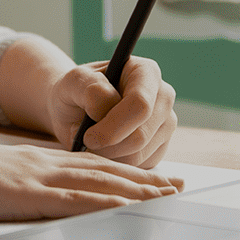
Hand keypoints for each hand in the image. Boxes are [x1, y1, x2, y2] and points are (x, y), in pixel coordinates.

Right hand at [0, 138, 181, 220]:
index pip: (91, 166)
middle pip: (105, 170)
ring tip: (167, 194)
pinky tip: (126, 206)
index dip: (126, 173)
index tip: (154, 179)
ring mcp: (35, 178)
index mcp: (34, 163)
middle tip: (179, 185)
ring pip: (98, 182)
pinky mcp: (24, 195)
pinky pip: (72, 200)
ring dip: (137, 189)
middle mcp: (43, 165)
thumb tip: (27, 202)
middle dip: (145, 179)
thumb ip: (13, 189)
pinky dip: (104, 202)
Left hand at [46, 57, 177, 167]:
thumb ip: (91, 89)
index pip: (140, 105)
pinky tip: (105, 149)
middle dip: (108, 146)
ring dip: (109, 156)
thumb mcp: (73, 82)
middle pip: (141, 135)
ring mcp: (165, 124)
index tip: (87, 137)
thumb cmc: (75, 93)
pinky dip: (117, 164)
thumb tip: (108, 106)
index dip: (113, 126)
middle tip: (85, 142)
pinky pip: (140, 167)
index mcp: (145, 72)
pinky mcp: (161, 148)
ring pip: (140, 155)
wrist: (76, 111)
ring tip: (93, 143)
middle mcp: (163, 96)